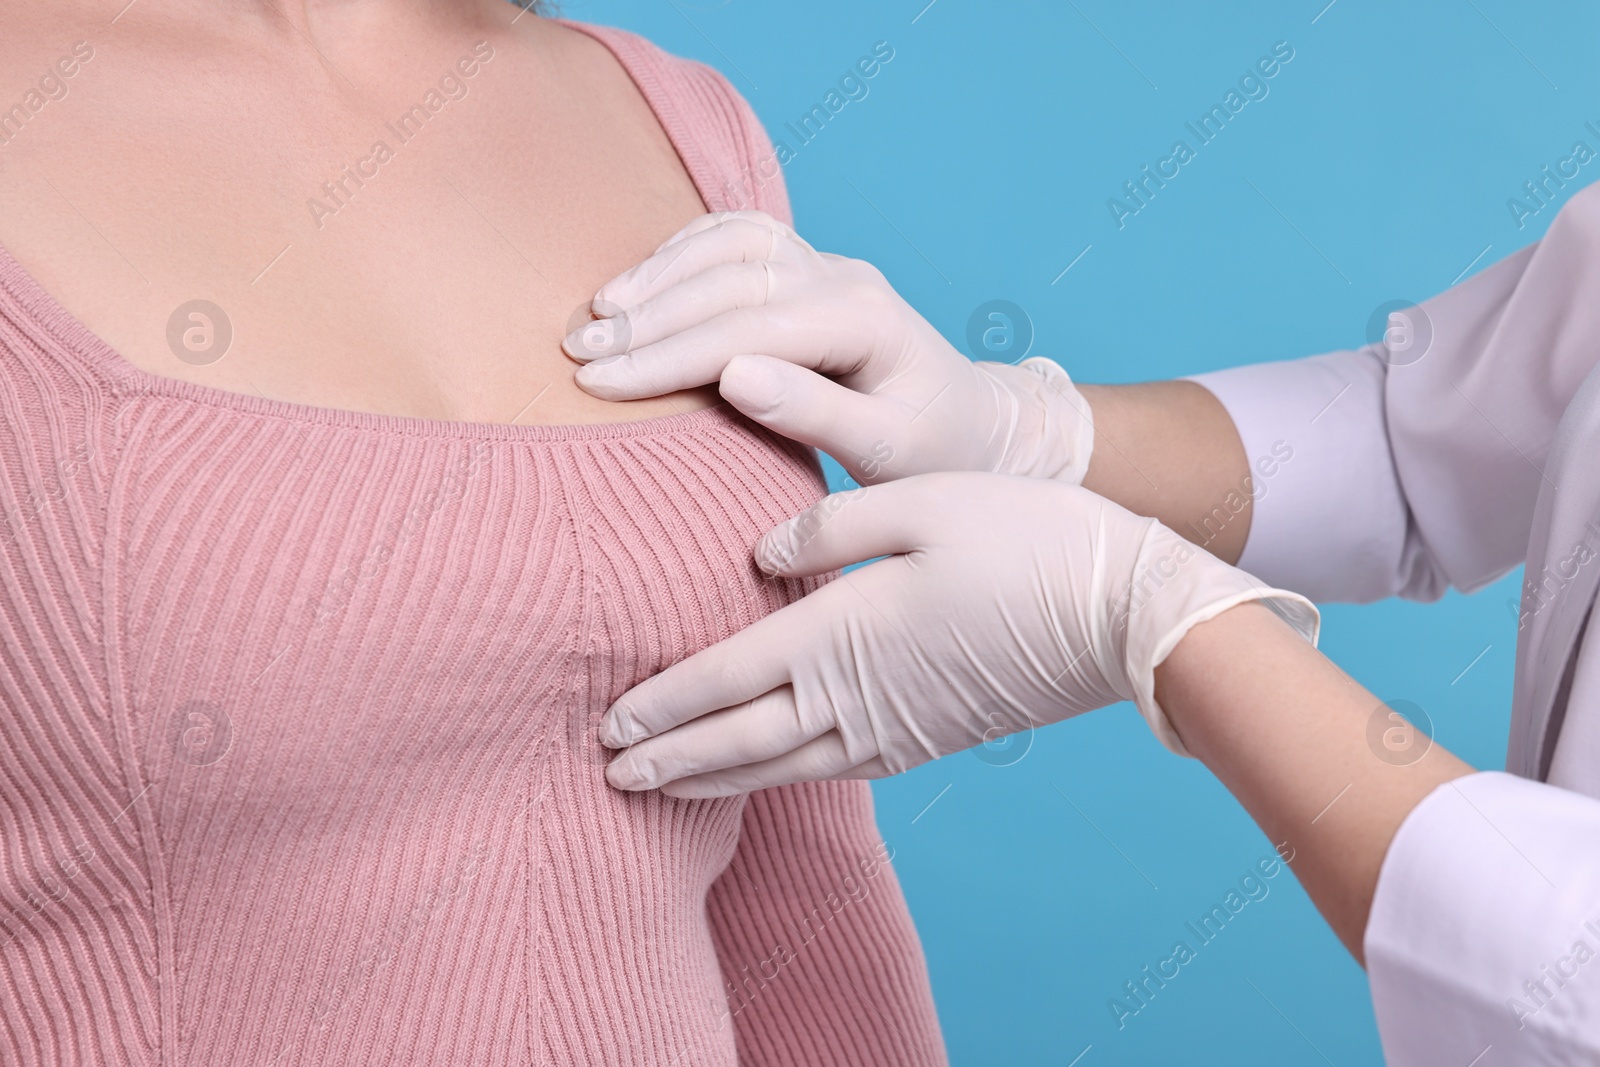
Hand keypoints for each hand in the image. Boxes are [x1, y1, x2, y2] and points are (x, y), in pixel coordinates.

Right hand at [562, 211, 1094, 483]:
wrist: (977, 426)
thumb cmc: (935, 454)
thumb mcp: (888, 452)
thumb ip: (815, 414)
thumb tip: (734, 376)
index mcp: (865, 321)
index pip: (746, 328)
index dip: (667, 355)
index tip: (600, 383)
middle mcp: (845, 278)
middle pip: (727, 281)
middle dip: (646, 317)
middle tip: (577, 353)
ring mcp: (828, 266)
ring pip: (729, 246)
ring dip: (657, 275)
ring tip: (596, 315)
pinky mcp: (811, 270)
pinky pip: (740, 237)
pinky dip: (684, 251)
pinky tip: (640, 279)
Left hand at [598, 472, 1317, 796]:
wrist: (1124, 617)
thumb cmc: (1025, 539)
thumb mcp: (921, 500)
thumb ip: (825, 526)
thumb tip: (760, 554)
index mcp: (842, 632)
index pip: (725, 676)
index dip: (662, 702)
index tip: (608, 721)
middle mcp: (855, 696)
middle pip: (738, 741)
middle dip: (670, 758)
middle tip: (608, 773)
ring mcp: (893, 730)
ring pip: (779, 769)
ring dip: (713, 779)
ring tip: (662, 788)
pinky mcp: (927, 741)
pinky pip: (833, 771)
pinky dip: (778, 780)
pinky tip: (763, 775)